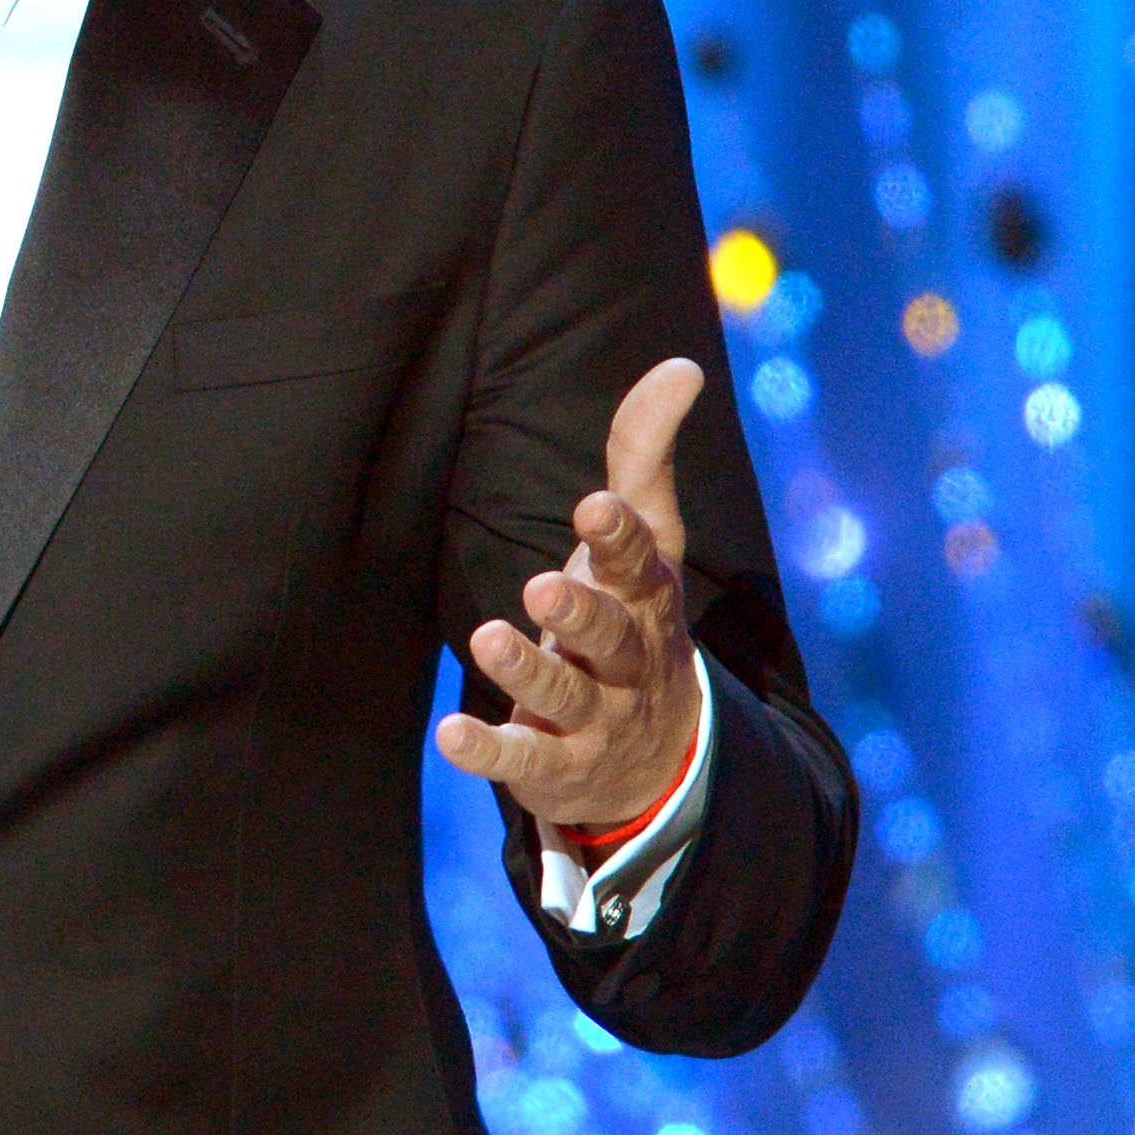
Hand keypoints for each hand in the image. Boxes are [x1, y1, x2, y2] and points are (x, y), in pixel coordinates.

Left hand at [438, 357, 709, 835]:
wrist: (659, 757)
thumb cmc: (632, 620)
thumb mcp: (644, 543)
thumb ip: (644, 456)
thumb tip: (682, 366)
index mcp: (645, 600)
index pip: (638, 564)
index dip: (618, 536)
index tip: (592, 505)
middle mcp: (626, 660)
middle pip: (610, 637)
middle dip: (580, 613)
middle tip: (540, 588)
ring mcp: (595, 719)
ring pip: (565, 697)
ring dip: (527, 671)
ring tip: (487, 638)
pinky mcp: (557, 767)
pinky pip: (525, 761)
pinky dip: (489, 750)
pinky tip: (452, 734)